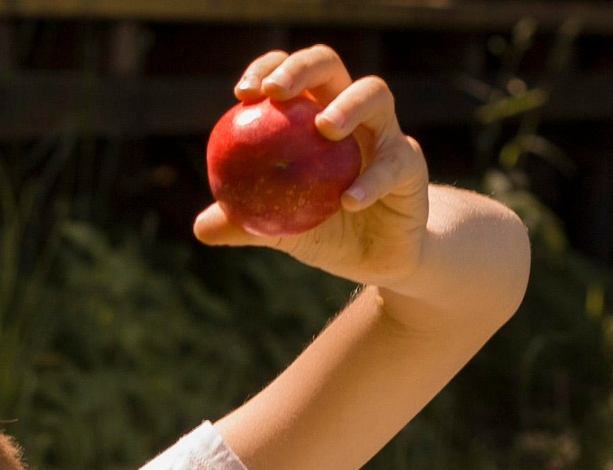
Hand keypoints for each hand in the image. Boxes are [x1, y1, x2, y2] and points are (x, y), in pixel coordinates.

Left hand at [196, 46, 429, 286]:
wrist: (380, 259)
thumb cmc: (328, 232)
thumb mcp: (282, 231)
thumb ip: (245, 224)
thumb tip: (201, 228)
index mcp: (314, 114)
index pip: (290, 76)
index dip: (268, 70)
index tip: (243, 93)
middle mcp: (351, 112)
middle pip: (330, 66)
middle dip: (302, 68)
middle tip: (277, 92)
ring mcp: (385, 133)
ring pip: (374, 94)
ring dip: (347, 105)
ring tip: (325, 128)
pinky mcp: (411, 164)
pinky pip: (394, 164)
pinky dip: (371, 180)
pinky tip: (350, 200)